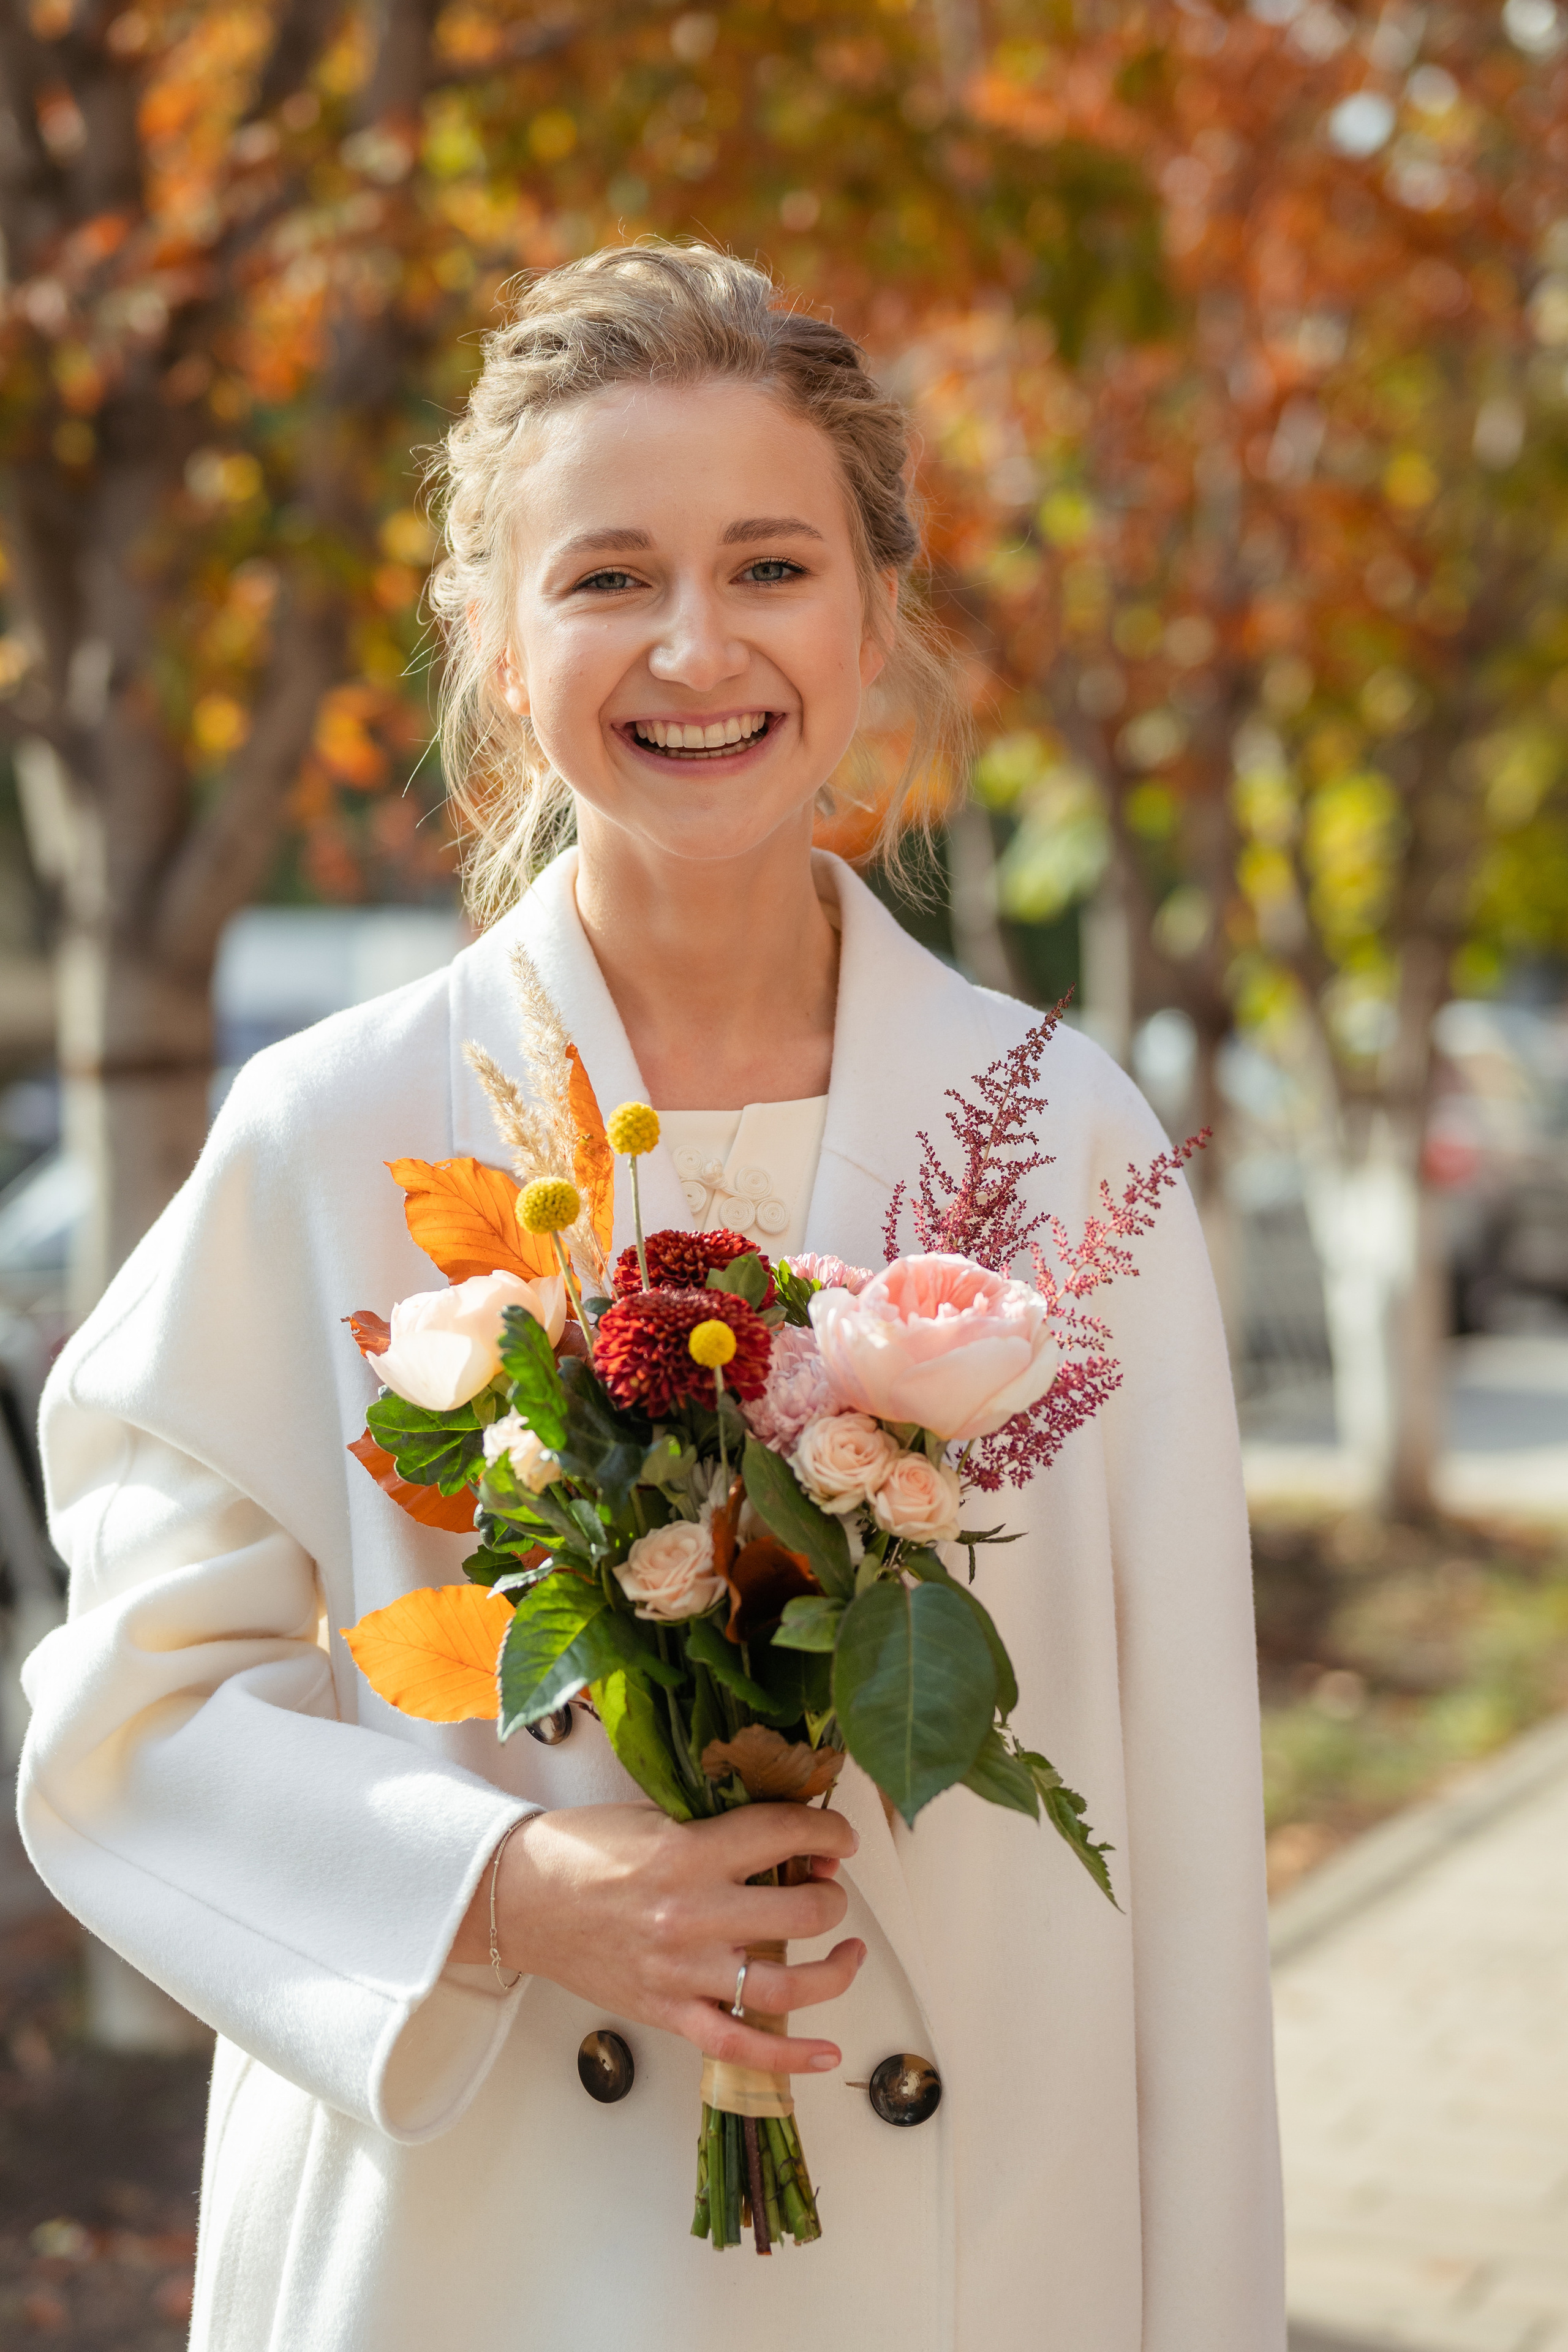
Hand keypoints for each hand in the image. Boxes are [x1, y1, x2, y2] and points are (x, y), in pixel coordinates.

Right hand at [451, 1802, 864, 2075]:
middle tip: (828, 1886)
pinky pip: (739, 2046)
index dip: (828, 1830)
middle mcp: (692, 1915)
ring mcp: (681, 1972)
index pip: (785, 1834)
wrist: (520, 1898)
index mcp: (689, 1852)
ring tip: (848, 1952)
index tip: (840, 1835)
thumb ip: (718, 1827)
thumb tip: (787, 1839)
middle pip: (800, 1913)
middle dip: (831, 1896)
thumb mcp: (656, 1815)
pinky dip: (790, 2057)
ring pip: (785, 1986)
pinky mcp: (667, 2012)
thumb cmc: (584, 1849)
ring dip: (834, 1971)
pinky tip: (827, 2053)